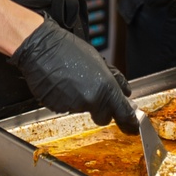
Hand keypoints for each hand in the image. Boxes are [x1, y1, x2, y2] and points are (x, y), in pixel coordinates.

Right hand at [9, 14, 137, 133]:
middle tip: (92, 92)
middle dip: (101, 109)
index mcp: (106, 87)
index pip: (123, 113)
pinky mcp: (57, 108)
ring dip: (81, 101)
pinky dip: (66, 100)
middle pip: (103, 117)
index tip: (133, 128)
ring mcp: (74, 106)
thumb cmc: (70, 50)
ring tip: (73, 81)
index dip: (129, 123)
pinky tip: (62, 85)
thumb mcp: (99, 61)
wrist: (42, 47)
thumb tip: (126, 92)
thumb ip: (115, 79)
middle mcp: (92, 99)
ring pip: (84, 110)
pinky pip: (67, 108)